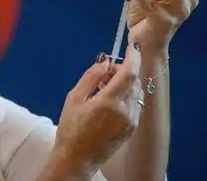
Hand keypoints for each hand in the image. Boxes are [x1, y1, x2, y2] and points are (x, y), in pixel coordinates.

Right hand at [46, 44, 142, 177]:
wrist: (77, 159)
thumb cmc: (71, 128)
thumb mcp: (74, 98)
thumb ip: (91, 77)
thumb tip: (105, 61)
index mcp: (109, 102)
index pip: (129, 73)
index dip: (134, 57)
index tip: (134, 45)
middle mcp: (126, 111)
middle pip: (134, 82)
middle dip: (123, 71)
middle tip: (104, 73)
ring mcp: (131, 122)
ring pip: (136, 93)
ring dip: (125, 84)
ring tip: (103, 89)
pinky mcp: (132, 129)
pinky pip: (134, 105)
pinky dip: (126, 96)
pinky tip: (109, 102)